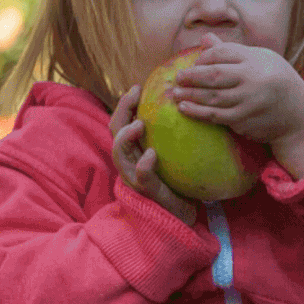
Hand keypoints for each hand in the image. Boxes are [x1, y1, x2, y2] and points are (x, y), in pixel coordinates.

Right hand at [109, 86, 198, 225]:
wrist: (182, 216)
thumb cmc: (178, 182)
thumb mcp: (174, 154)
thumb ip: (173, 135)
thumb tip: (189, 105)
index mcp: (134, 151)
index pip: (121, 123)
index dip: (125, 104)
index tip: (137, 87)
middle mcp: (129, 162)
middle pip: (114, 132)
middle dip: (122, 111)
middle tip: (135, 95)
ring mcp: (135, 179)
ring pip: (119, 154)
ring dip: (126, 137)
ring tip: (139, 124)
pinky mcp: (148, 193)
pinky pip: (141, 178)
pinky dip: (143, 166)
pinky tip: (150, 156)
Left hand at [168, 32, 303, 146]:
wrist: (299, 115)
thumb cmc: (277, 81)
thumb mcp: (261, 60)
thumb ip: (232, 52)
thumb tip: (205, 38)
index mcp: (256, 59)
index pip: (222, 53)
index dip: (204, 57)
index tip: (194, 63)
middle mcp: (252, 78)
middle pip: (214, 74)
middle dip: (191, 75)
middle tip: (177, 78)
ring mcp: (248, 101)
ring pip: (212, 96)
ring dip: (190, 95)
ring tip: (174, 94)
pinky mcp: (245, 120)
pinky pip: (216, 116)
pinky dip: (198, 113)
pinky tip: (185, 109)